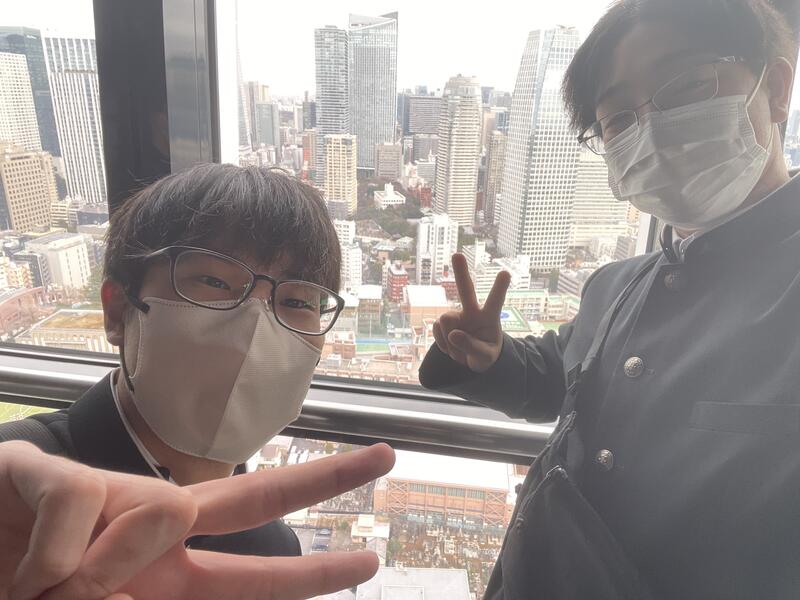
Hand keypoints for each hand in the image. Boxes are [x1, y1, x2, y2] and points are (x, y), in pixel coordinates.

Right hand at [0, 440, 394, 599]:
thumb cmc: (24, 587)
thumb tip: (156, 546)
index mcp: (163, 575)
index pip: (254, 575)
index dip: (313, 573)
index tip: (369, 561)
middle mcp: (149, 525)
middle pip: (255, 496)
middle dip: (326, 477)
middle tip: (391, 455)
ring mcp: (107, 493)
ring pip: (165, 514)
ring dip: (98, 579)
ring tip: (41, 591)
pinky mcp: (49, 470)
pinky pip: (78, 512)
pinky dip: (47, 561)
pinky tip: (20, 568)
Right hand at [432, 253, 510, 372]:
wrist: (471, 359)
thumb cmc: (485, 355)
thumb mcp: (484, 357)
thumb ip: (472, 347)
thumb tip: (453, 334)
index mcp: (489, 317)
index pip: (495, 301)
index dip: (499, 288)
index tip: (505, 273)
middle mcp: (472, 311)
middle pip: (465, 289)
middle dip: (460, 272)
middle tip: (457, 255)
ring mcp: (456, 316)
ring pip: (445, 321)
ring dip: (449, 341)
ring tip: (459, 350)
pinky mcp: (443, 323)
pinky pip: (436, 331)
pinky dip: (442, 344)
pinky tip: (451, 346)